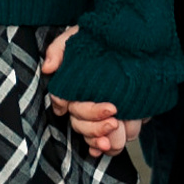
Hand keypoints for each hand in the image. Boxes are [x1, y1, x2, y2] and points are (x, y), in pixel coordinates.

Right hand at [41, 26, 136, 157]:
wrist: (135, 36)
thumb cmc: (102, 36)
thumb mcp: (78, 36)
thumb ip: (59, 49)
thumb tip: (48, 68)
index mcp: (74, 88)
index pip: (73, 108)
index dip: (89, 114)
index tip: (111, 109)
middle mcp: (86, 103)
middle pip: (81, 126)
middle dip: (96, 127)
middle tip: (115, 118)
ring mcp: (102, 114)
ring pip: (95, 138)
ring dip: (105, 139)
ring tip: (118, 132)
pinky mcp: (120, 120)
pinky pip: (111, 142)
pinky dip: (111, 146)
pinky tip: (112, 145)